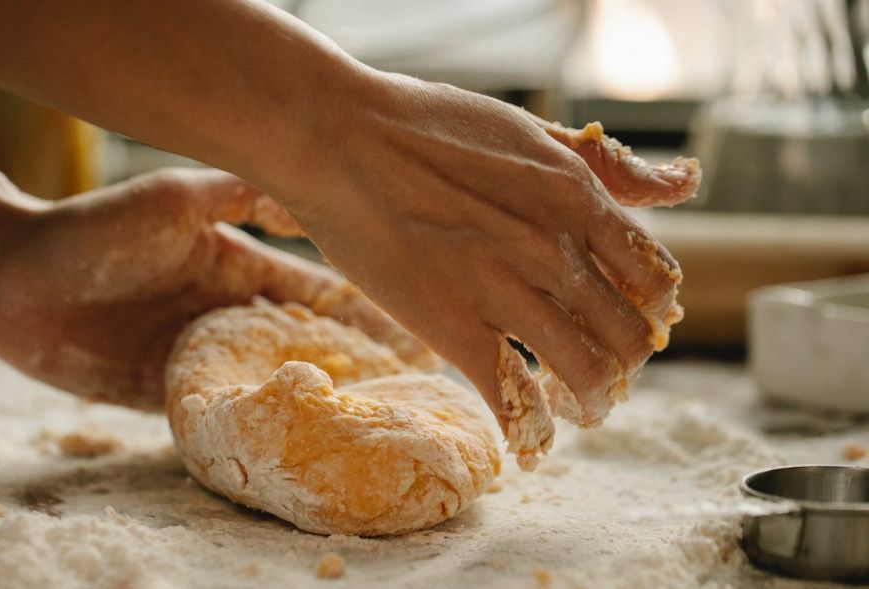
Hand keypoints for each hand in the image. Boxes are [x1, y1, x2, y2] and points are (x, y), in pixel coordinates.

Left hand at [0, 168, 434, 409]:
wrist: (11, 278)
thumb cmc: (95, 228)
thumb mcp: (175, 198)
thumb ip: (241, 192)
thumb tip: (313, 191)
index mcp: (236, 266)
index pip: (315, 291)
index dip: (364, 307)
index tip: (415, 323)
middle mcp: (225, 312)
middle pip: (303, 342)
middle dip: (355, 359)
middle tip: (413, 381)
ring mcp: (197, 355)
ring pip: (269, 380)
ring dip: (312, 397)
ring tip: (369, 418)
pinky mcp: (163, 393)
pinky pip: (221, 413)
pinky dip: (256, 425)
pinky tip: (293, 442)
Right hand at [276, 72, 698, 430]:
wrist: (341, 138)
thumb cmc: (426, 125)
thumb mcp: (531, 132)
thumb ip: (608, 165)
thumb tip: (685, 183)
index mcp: (578, 198)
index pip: (655, 280)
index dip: (650, 311)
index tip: (631, 321)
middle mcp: (555, 250)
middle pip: (629, 336)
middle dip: (626, 364)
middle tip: (605, 372)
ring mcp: (505, 292)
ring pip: (584, 374)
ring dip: (590, 403)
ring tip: (576, 410)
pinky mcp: (453, 328)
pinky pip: (510, 399)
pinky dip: (528, 430)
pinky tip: (527, 440)